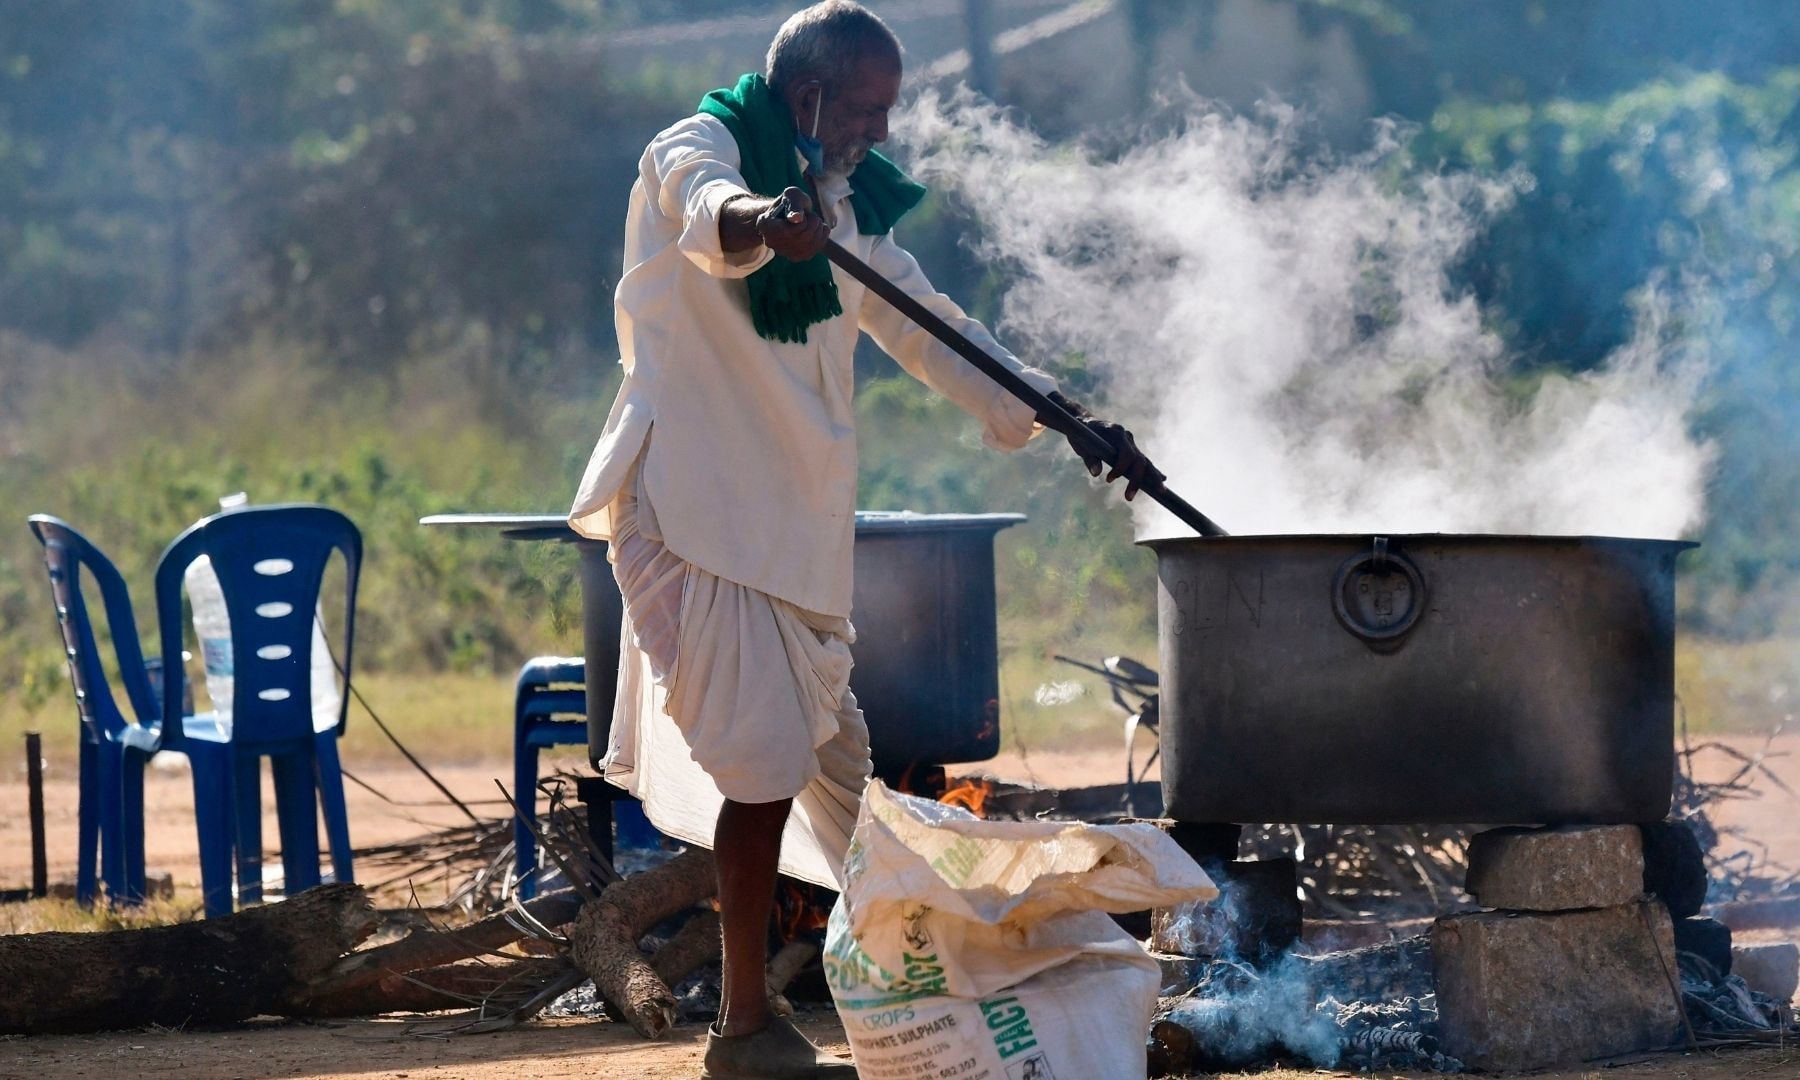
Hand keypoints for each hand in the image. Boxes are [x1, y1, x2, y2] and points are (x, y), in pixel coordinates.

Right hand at [755, 186, 829, 261]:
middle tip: (810, 215)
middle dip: (814, 221)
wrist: (790, 213)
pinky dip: (822, 236)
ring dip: (818, 228)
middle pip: (804, 236)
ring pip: (811, 244)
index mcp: (765, 225)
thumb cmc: (791, 202)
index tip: (800, 213)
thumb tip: (796, 219)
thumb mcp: (792, 195)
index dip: (803, 219)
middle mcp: (770, 242)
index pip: (790, 229)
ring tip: (812, 221)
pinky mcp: (796, 257)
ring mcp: (782, 252)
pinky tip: (817, 229)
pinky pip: (816, 248)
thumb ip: (794, 204)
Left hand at [1042, 391, 1164, 500]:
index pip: (1126, 452)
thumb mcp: (1081, 445)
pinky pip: (1143, 461)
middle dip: (1136, 479)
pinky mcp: (1130, 449)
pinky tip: (1162, 480)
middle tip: (1128, 498)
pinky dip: (1152, 470)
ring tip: (1160, 491)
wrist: (1084, 421)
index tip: (1108, 479)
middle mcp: (1126, 437)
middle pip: (1139, 459)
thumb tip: (1096, 473)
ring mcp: (1130, 443)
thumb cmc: (1080, 432)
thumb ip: (1089, 458)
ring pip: (1145, 461)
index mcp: (1115, 432)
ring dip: (1152, 477)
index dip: (1120, 467)